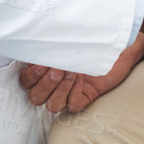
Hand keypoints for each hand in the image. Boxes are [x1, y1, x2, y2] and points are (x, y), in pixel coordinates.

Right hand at [18, 35, 143, 114]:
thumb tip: (37, 37)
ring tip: (72, 74)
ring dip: (59, 91)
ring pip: (51, 105)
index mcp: (44, 69)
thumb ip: (50, 43)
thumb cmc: (90, 37)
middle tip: (58, 70)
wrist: (118, 42)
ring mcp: (68, 92)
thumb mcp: (67, 38)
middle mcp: (53, 83)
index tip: (43, 63)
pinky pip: (72, 106)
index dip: (31, 77)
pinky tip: (82, 81)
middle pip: (35, 98)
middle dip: (45, 85)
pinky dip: (74, 95)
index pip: (25, 82)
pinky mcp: (84, 98)